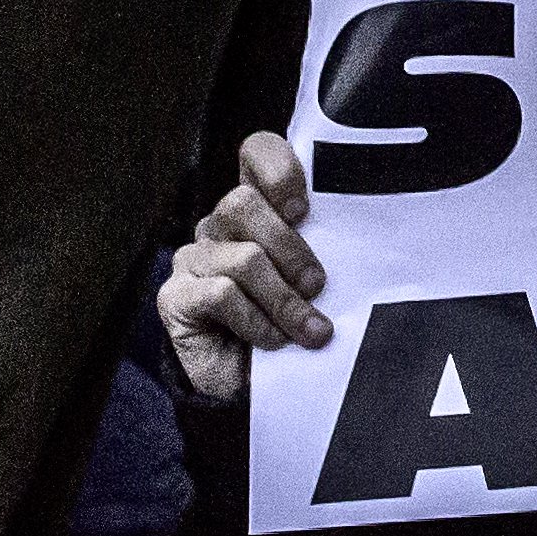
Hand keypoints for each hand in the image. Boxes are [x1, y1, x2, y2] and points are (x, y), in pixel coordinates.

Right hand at [158, 134, 326, 402]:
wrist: (251, 384)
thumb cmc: (292, 319)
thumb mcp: (315, 276)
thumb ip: (325, 245)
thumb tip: (361, 241)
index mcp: (258, 206)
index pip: (256, 152)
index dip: (278, 167)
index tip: (304, 209)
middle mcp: (219, 224)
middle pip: (242, 203)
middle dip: (290, 248)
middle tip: (318, 285)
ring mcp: (192, 258)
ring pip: (242, 258)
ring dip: (283, 299)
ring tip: (310, 329)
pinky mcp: (175, 296)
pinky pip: (221, 294)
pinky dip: (257, 322)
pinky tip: (273, 342)